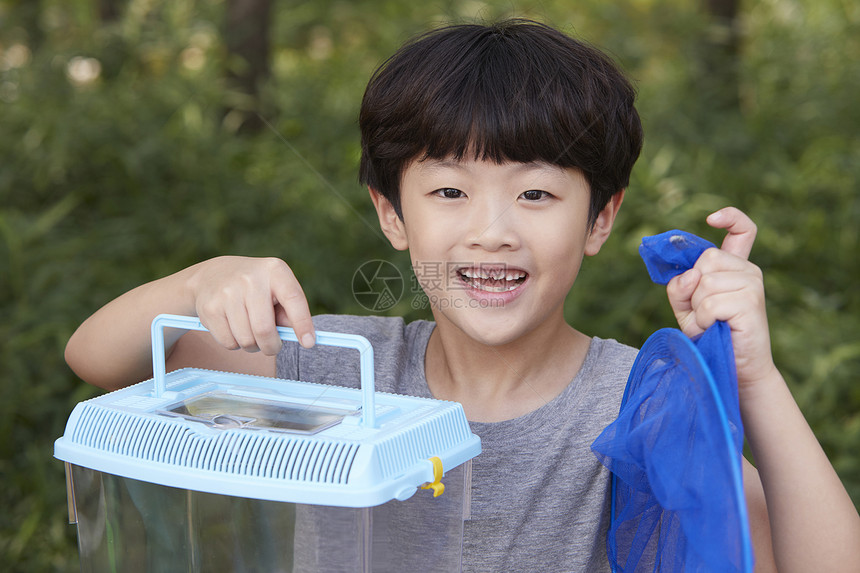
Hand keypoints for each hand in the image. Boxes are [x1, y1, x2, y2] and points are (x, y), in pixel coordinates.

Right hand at [185, 256, 314, 354]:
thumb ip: (289, 312)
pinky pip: (229, 342)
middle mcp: (251, 279)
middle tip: (272, 346)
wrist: (212, 275)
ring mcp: (227, 292)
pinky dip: (235, 344)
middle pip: (264, 330)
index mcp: (275, 271)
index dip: (303, 324)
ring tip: (250, 332)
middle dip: (271, 346)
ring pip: (246, 340)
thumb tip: (303, 337)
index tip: (309, 343)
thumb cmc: (255, 288)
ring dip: (252, 345)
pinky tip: (234, 328)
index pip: (294, 298)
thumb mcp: (276, 289)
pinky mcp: (210, 308)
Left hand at [666, 207, 777, 388]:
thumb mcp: (687, 307)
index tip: (710, 219)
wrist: (735, 368)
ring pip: (703, 283)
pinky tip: (716, 328)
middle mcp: (748, 271)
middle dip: (692, 289)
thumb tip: (690, 275)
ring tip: (711, 323)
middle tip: (703, 313)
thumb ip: (679, 286)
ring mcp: (753, 284)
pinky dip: (703, 320)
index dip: (730, 218)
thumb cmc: (711, 335)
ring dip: (697, 309)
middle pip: (704, 260)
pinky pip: (708, 303)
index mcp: (736, 267)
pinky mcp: (750, 302)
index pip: (742, 230)